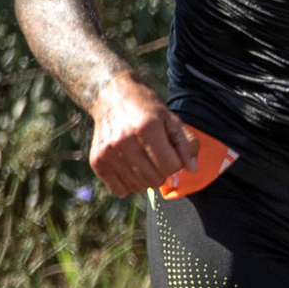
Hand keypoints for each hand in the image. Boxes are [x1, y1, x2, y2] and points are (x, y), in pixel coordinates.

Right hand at [88, 74, 199, 198]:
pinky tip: (129, 166)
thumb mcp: (170, 119)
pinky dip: (129, 184)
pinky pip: (121, 191)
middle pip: (155, 179)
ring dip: (146, 178)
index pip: (171, 166)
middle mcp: (124, 141)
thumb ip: (186, 144)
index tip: (170, 152)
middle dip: (162, 172)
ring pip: (139, 188)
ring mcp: (108, 153)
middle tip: (156, 157)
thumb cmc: (145, 108)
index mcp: (147, 128)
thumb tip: (191, 169)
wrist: (110, 96)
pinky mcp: (97, 161)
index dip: (175, 162)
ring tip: (142, 159)